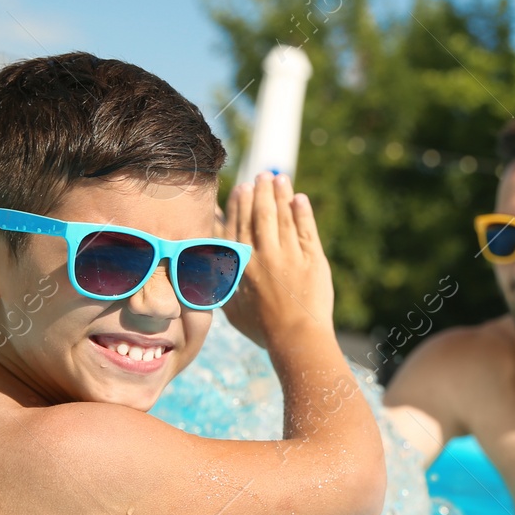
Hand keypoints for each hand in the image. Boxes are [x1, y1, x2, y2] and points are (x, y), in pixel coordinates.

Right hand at [219, 173, 333, 348]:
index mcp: (242, 266)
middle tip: (262, 175)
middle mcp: (263, 255)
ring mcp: (289, 255)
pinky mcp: (313, 259)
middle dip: (260, 192)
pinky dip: (303, 212)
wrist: (296, 339)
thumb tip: (200, 266)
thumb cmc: (262, 328)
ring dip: (280, 194)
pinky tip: (300, 198)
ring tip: (280, 178)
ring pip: (282, 217)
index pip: (238, 226)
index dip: (240, 205)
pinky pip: (306, 229)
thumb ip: (218, 281)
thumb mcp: (231, 307)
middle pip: (260, 215)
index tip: (240, 188)